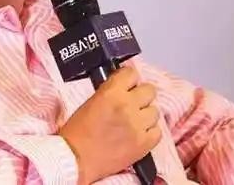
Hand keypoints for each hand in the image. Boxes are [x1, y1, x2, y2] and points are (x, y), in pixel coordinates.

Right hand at [58, 66, 161, 183]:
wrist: (75, 160)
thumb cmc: (77, 133)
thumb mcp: (91, 101)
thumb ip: (111, 91)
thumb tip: (125, 86)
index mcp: (111, 92)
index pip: (132, 73)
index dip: (130, 80)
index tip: (128, 85)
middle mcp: (127, 105)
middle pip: (149, 90)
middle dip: (141, 97)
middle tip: (132, 104)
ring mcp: (137, 125)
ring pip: (155, 111)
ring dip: (145, 116)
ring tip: (134, 123)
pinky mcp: (144, 143)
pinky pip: (158, 131)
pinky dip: (150, 133)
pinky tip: (138, 135)